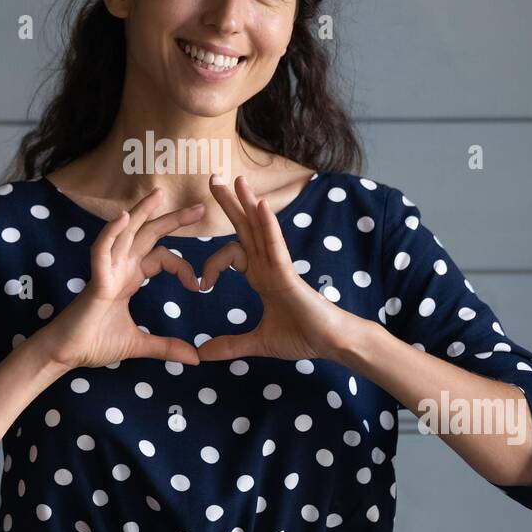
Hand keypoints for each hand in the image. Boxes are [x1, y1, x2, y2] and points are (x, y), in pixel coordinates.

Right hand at [35, 186, 206, 370]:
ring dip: (141, 213)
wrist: (65, 355)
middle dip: (172, 219)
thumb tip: (195, 359)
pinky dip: (111, 233)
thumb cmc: (93, 343)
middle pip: (148, 235)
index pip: (161, 257)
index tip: (197, 285)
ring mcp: (106, 271)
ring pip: (125, 234)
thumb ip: (166, 347)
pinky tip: (124, 217)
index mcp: (129, 278)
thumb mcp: (138, 345)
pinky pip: (101, 251)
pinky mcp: (95, 281)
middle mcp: (119, 268)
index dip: (181, 266)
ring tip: (159, 193)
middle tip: (199, 207)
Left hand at [195, 173, 353, 362]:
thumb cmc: (303, 337)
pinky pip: (275, 244)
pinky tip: (259, 205)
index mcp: (261, 276)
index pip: (230, 255)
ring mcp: (279, 266)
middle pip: (245, 227)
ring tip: (235, 179)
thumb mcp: (258, 342)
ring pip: (260, 228)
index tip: (200, 285)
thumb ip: (230, 345)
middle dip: (229, 203)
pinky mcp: (289, 273)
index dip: (210, 265)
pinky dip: (267, 225)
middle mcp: (268, 265)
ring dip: (247, 202)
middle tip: (212, 178)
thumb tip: (202, 353)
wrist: (331, 344)